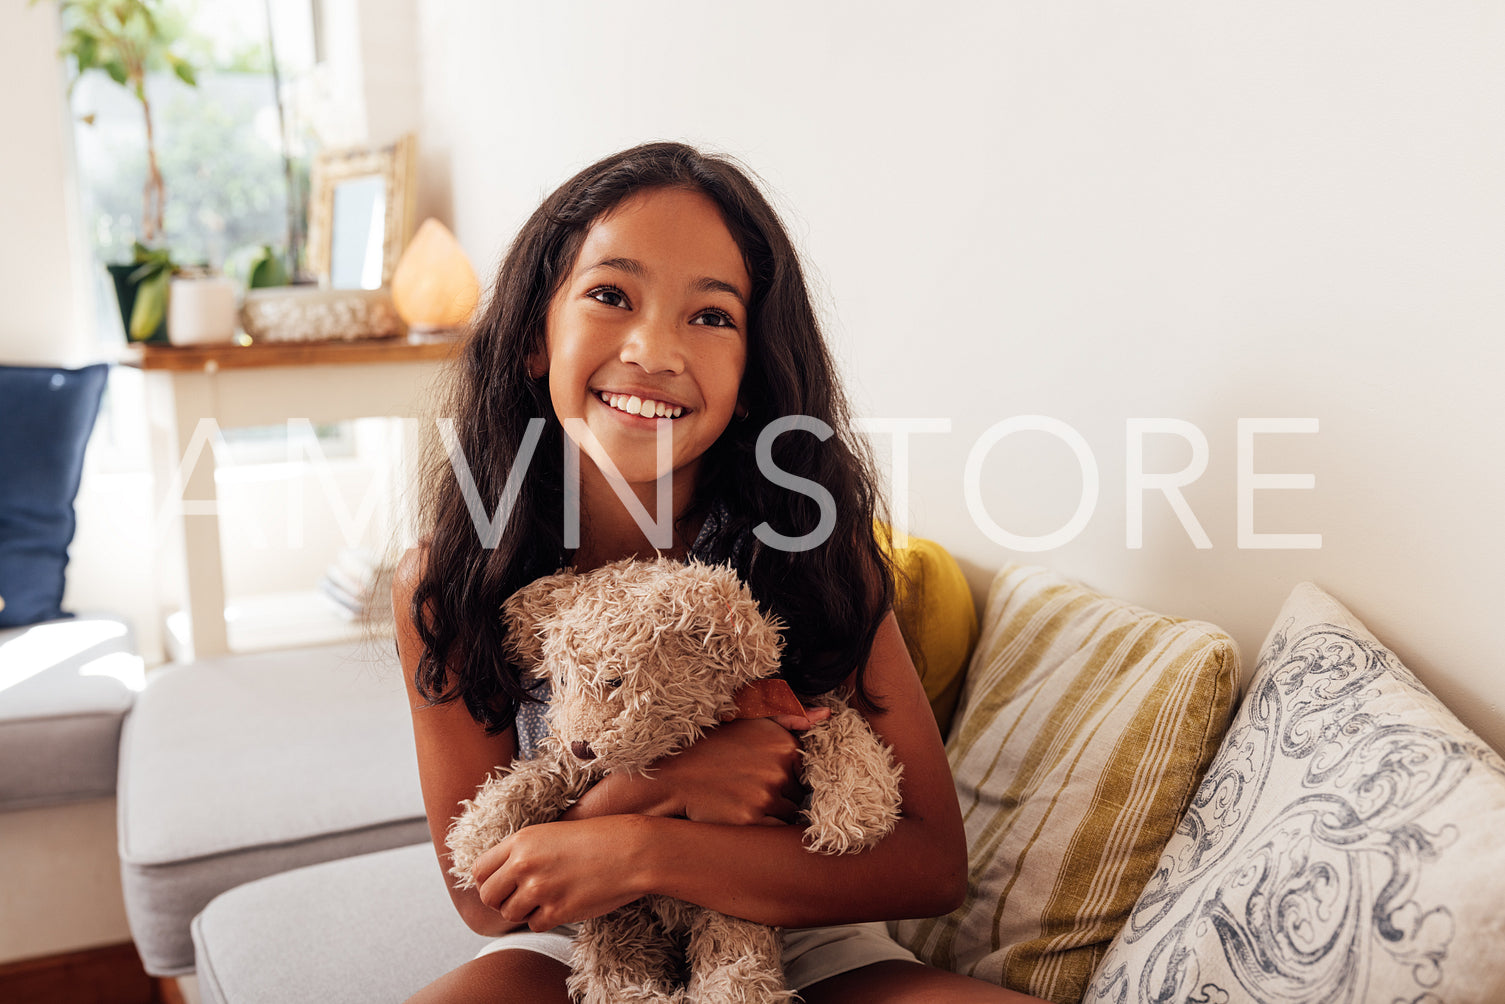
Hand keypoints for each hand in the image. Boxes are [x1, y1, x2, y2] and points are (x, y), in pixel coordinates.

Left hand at [472, 816, 648, 930]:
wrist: (632, 851)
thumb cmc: (598, 837)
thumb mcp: (552, 833)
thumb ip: (523, 851)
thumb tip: (500, 876)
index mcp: (521, 841)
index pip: (479, 870)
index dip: (487, 881)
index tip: (500, 884)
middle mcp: (525, 864)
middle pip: (488, 896)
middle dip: (501, 900)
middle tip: (519, 897)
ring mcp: (540, 889)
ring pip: (510, 914)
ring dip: (524, 911)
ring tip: (546, 898)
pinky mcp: (557, 911)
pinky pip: (535, 925)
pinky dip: (545, 919)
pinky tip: (562, 904)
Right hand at [651, 713, 828, 825]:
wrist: (672, 774)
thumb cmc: (711, 745)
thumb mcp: (749, 718)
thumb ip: (790, 714)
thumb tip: (826, 715)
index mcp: (784, 744)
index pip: (806, 772)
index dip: (788, 777)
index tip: (767, 775)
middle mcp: (779, 770)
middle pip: (799, 796)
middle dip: (782, 796)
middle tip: (752, 789)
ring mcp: (765, 797)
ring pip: (788, 816)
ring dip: (772, 813)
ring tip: (744, 801)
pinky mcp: (750, 821)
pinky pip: (774, 832)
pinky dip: (764, 828)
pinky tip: (743, 815)